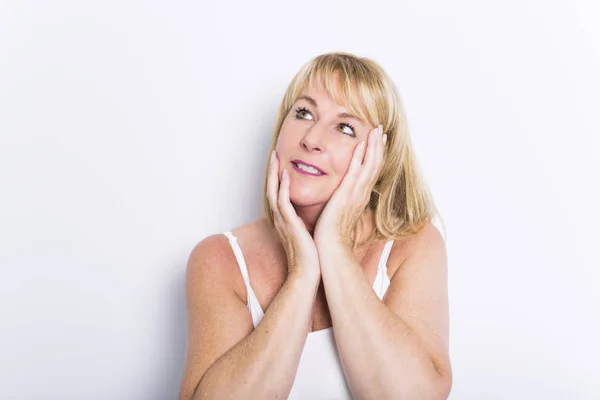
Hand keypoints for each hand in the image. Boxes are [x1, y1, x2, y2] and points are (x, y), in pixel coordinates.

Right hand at [267, 150, 320, 282]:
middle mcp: (280, 218)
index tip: (280, 163)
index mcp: (284, 219)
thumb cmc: (310, 255)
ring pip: (273, 191)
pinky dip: (283, 187)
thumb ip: (305, 221)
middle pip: (271, 189)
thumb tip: (314, 213)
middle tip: (273, 153)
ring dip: (273, 174)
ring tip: (275, 157)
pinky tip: (285, 175)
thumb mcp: (306, 233)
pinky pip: (282, 202)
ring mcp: (282, 221)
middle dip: (271, 170)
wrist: (307, 273)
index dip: (277, 177)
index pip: (278, 193)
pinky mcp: (289, 224)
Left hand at [314, 125, 386, 248]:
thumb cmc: (332, 231)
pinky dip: (360, 157)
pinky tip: (361, 144)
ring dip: (373, 146)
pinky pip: (355, 172)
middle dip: (378, 145)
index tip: (378, 140)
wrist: (330, 245)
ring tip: (376, 130)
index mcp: (360, 195)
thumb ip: (343, 200)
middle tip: (380, 128)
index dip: (376, 154)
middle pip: (375, 164)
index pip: (371, 170)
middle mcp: (361, 193)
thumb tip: (342, 195)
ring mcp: (356, 193)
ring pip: (370, 165)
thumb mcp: (340, 211)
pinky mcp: (346, 194)